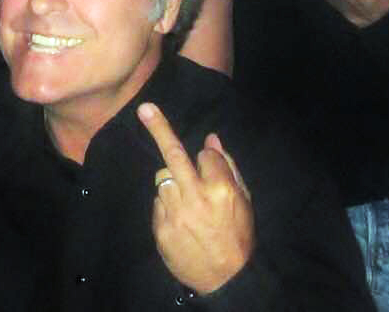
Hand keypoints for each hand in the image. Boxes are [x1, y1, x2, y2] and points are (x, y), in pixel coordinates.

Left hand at [138, 102, 253, 294]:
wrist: (226, 280)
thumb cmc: (239, 237)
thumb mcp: (244, 202)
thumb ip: (227, 168)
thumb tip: (211, 139)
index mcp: (221, 189)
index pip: (204, 155)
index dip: (207, 160)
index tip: (208, 166)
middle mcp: (195, 197)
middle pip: (173, 154)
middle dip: (159, 128)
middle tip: (144, 108)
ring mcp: (175, 212)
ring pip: (163, 178)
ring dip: (172, 182)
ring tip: (187, 202)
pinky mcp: (160, 227)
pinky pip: (158, 202)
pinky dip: (167, 205)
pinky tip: (182, 221)